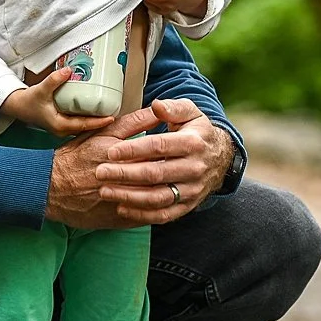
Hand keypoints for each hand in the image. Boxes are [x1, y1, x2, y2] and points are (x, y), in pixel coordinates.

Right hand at [0, 68, 117, 136]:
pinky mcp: (62, 123)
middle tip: (116, 113)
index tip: (112, 118)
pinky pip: (79, 122)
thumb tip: (69, 70)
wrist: (17, 107)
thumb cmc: (28, 102)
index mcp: (59, 125)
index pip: (84, 125)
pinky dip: (87, 116)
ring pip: (83, 125)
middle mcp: (63, 129)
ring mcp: (62, 127)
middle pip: (87, 127)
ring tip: (109, 110)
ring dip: (95, 119)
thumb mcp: (41, 90)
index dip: (99, 122)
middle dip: (101, 121)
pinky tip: (95, 109)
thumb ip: (55, 80)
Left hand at [91, 98, 232, 223]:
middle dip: (125, 174)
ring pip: (158, 197)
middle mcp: (194, 168)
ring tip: (106, 192)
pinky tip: (122, 208)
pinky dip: (142, 215)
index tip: (111, 151)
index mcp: (192, 143)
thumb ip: (173, 107)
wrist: (220, 159)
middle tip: (100, 172)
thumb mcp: (190, 113)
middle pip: (156, 173)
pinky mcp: (188, 206)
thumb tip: (157, 105)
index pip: (159, 146)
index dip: (134, 149)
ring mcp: (192, 190)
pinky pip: (164, 215)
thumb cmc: (196, 132)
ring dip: (130, 196)